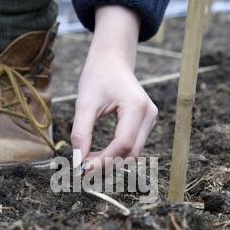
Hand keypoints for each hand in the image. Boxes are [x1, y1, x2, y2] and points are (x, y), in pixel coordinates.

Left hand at [71, 5, 157, 169]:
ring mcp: (150, 120)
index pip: (124, 143)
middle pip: (131, 153)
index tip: (83, 169)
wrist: (112, 60)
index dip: (104, 160)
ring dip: (111, 162)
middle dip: (107, 164)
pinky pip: (133, 146)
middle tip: (82, 169)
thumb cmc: (98, 76)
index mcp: (137, 106)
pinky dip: (115, 155)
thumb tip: (78, 161)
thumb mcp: (85, 103)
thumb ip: (81, 132)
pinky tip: (97, 154)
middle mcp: (149, 115)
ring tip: (87, 161)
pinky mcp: (146, 124)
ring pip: (133, 153)